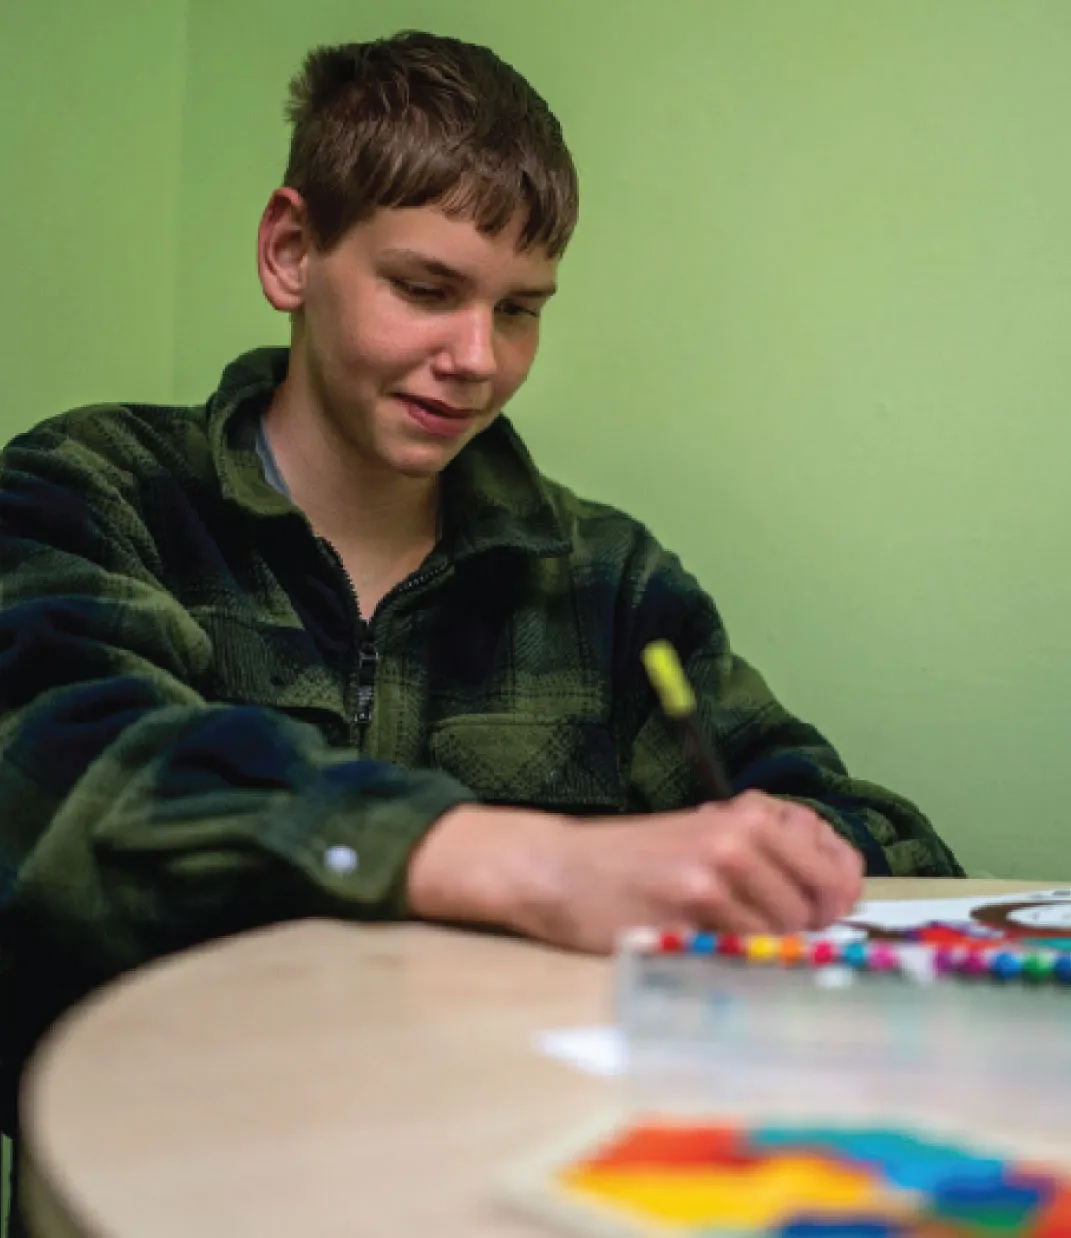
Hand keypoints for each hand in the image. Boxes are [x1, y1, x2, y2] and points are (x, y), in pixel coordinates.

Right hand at [406, 792, 862, 953]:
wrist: (561, 868)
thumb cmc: (637, 855)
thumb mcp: (706, 828)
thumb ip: (768, 845)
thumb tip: (837, 886)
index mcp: (750, 816)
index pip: (838, 867)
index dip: (841, 898)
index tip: (824, 913)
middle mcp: (739, 840)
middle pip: (817, 908)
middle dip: (802, 929)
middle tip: (763, 929)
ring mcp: (715, 876)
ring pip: (784, 935)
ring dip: (763, 946)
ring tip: (721, 933)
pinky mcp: (689, 914)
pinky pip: (744, 953)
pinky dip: (734, 959)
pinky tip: (700, 943)